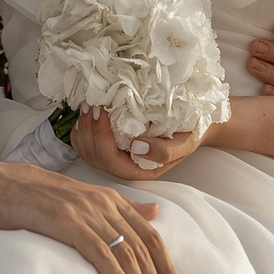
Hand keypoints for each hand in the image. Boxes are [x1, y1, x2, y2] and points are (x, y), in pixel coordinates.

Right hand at [0, 159, 182, 273]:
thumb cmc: (37, 196)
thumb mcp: (85, 197)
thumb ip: (121, 207)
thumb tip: (154, 212)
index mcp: (111, 199)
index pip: (150, 236)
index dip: (166, 266)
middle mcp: (104, 204)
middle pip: (143, 248)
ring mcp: (86, 212)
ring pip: (125, 253)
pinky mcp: (68, 223)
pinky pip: (99, 252)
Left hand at [69, 106, 204, 181]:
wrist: (192, 128)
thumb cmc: (189, 134)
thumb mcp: (185, 143)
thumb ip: (165, 151)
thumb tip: (136, 147)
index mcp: (139, 170)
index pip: (110, 158)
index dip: (100, 134)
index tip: (101, 109)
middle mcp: (124, 167)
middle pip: (94, 156)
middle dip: (88, 129)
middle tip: (90, 103)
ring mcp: (115, 159)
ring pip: (87, 152)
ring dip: (83, 129)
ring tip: (86, 106)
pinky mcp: (110, 148)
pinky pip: (87, 145)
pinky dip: (82, 131)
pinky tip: (86, 115)